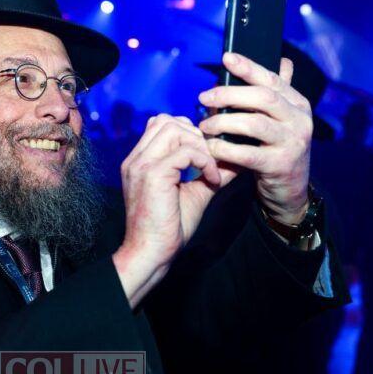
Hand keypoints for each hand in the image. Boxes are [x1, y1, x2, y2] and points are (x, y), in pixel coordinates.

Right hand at [113, 115, 236, 307]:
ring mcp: (141, 165)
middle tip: (211, 160)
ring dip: (199, 146)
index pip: (161, 124)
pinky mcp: (152, 175)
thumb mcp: (195, 193)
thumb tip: (236, 160)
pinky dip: (204, 162)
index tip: (207, 153)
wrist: (151, 253)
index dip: (188, 131)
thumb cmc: (168, 228)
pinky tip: (212, 180)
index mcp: (140, 161)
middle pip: (167, 120)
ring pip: (174, 129)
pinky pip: (185, 152)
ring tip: (211, 169)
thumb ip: (210, 173)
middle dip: (196, 135)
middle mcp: (136, 158)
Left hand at [198, 52, 312, 224]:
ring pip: (254, 124)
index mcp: (297, 104)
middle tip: (204, 97)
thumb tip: (279, 58)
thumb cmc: (276, 149)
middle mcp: (299, 120)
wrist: (290, 191)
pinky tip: (211, 147)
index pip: (272, 79)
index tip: (226, 57)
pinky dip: (225, 149)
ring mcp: (292, 143)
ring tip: (204, 126)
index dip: (249, 67)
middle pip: (263, 98)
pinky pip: (247, 154)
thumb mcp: (280, 120)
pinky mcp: (280, 165)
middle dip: (230, 94)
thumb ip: (276, 93)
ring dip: (224, 122)